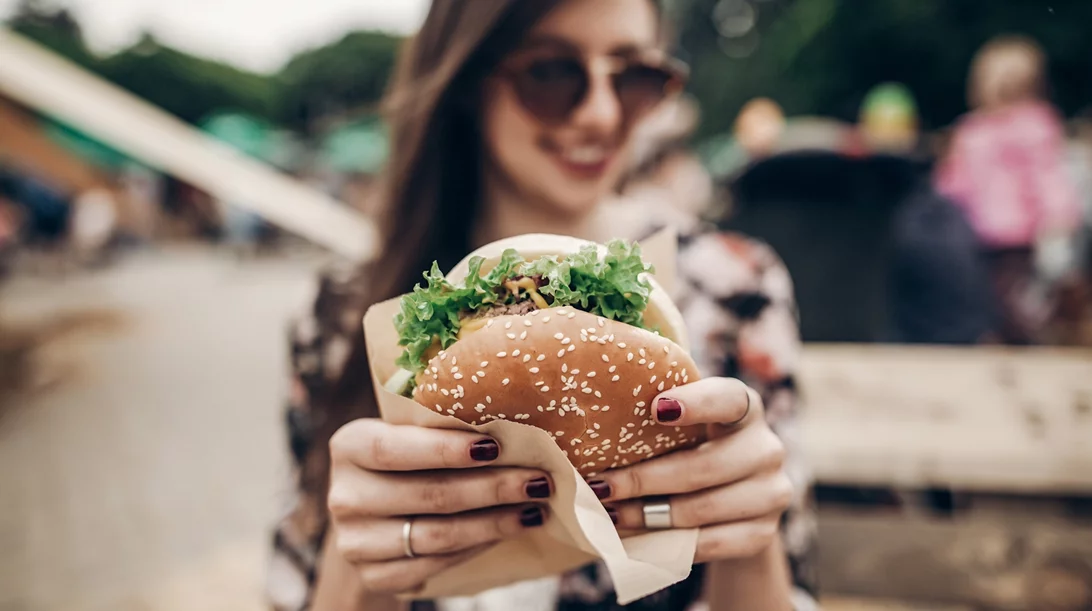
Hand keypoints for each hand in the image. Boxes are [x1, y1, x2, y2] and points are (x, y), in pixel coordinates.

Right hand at [327, 420, 552, 593]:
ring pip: (437, 534)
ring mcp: (355, 542)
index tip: (496, 445)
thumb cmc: (405, 459)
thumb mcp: (408, 433)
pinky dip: (478, 546)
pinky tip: (507, 530)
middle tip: (538, 480)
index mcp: (349, 446)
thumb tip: (512, 423)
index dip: (445, 449)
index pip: (395, 448)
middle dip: (491, 488)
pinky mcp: (374, 575)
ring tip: (534, 508)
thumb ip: (441, 428)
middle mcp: (344, 495)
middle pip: (428, 494)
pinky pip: (436, 563)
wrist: (373, 512)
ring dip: (494, 522)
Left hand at [586, 378, 791, 562]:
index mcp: (745, 406)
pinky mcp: (763, 533)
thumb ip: (659, 415)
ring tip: (610, 514)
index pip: (728, 398)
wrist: (737, 496)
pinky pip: (711, 543)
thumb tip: (596, 422)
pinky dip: (668, 543)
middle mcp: (766, 447)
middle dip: (645, 479)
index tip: (657, 409)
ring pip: (702, 509)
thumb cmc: (694, 445)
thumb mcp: (685, 424)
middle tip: (601, 487)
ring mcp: (771, 492)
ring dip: (649, 515)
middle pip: (704, 466)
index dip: (696, 403)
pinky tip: (636, 538)